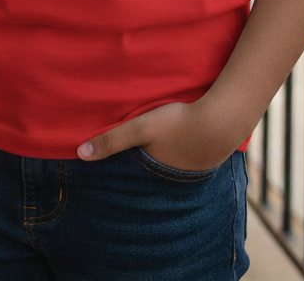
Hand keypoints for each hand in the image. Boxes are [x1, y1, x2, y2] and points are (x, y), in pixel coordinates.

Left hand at [77, 100, 235, 170]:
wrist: (223, 120)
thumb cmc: (178, 124)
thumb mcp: (141, 128)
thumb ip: (112, 139)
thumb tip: (80, 154)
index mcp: (151, 176)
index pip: (128, 183)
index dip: (116, 178)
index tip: (102, 178)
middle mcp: (168, 181)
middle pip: (144, 180)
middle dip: (133, 177)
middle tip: (121, 166)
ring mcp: (186, 174)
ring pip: (162, 172)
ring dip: (154, 166)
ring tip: (145, 157)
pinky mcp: (200, 162)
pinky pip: (179, 163)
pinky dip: (172, 158)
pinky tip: (171, 148)